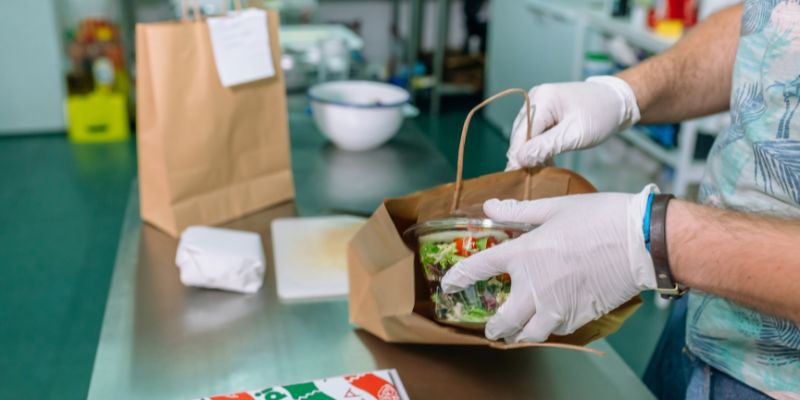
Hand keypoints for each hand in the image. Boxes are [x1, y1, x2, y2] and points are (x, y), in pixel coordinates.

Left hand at [440, 185, 657, 342]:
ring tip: (515, 333)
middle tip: (489, 328)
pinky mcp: (580, 316)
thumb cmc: (598, 218)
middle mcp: (535, 286)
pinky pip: (555, 332)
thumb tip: (490, 205)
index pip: (479, 269)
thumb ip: (518, 212)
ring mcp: (557, 305)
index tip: (448, 286)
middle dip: (493, 327)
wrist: (641, 241)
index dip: (459, 278)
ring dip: (517, 335)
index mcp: (524, 254)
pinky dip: (546, 331)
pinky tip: (546, 324)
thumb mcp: (554, 208)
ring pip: (528, 334)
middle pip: (503, 319)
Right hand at [506, 76, 640, 169]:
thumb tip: (520, 159)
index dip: (518, 156)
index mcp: (542, 99)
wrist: (618, 102)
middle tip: (529, 181)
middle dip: (524, 156)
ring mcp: (539, 104)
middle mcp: (535, 98)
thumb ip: (546, 146)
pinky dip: (539, 148)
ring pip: (526, 135)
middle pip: (520, 133)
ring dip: (532, 154)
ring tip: (539, 173)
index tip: (518, 179)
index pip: (521, 133)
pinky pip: (535, 132)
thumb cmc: (601, 116)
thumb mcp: (575, 135)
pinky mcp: (545, 111)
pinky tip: (546, 162)